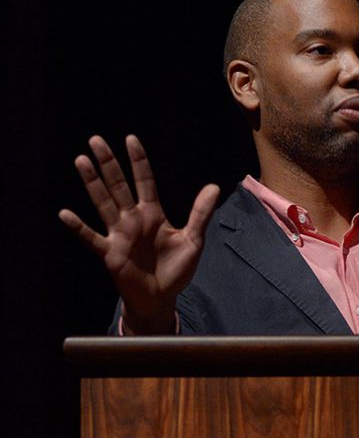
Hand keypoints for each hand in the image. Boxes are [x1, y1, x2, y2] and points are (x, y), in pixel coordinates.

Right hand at [59, 135, 219, 333]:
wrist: (162, 298)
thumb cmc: (176, 269)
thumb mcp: (193, 240)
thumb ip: (201, 213)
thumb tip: (214, 186)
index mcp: (153, 214)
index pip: (144, 181)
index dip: (138, 161)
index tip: (130, 139)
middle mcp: (133, 220)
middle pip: (118, 185)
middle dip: (108, 163)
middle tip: (96, 139)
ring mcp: (119, 235)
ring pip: (103, 203)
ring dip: (92, 183)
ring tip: (81, 160)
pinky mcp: (110, 254)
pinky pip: (91, 238)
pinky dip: (78, 227)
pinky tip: (65, 213)